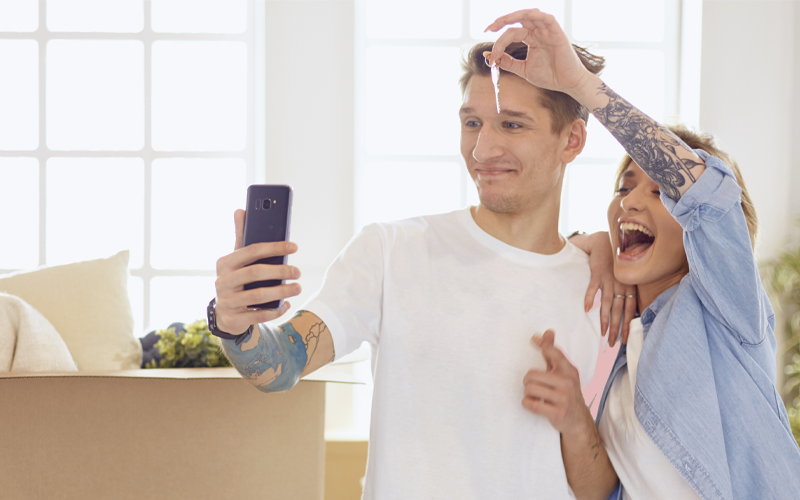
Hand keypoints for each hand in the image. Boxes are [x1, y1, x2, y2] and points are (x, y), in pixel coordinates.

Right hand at [213, 209, 301, 334]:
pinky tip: (287, 304)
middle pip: (255, 273)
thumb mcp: (236, 260)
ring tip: (297, 287)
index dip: (274, 247)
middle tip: (298, 271)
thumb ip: (241, 237)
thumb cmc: (236, 280)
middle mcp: (222, 281)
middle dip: (280, 271)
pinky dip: (275, 310)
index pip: (251, 250)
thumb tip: (240, 210)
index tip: (294, 247)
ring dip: (281, 291)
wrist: (224, 313)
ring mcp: (226, 301)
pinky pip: (258, 315)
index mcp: (225, 263)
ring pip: (257, 296)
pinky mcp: (232, 319)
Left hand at [484, 9, 590, 96]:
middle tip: (488, 28)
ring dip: (514, 16)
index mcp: (530, 39)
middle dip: (501, 21)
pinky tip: (523, 18)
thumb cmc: (550, 76)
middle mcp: (538, 32)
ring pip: (529, 15)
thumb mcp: (523, 69)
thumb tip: (489, 56)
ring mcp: (547, 31)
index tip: (491, 56)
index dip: (499, 43)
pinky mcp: (556, 32)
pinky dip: (534, 15)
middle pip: (518, 20)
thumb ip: (508, 62)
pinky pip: (546, 18)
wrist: (567, 83)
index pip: (511, 34)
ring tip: (500, 22)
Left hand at [523, 330, 593, 435]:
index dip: (542, 345)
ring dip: (527, 393)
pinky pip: (531, 404)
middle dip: (528, 381)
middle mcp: (567, 382)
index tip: (533, 339)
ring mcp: (563, 398)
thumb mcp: (563, 372)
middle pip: (532, 374)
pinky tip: (532, 403)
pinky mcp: (557, 412)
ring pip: (530, 389)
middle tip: (532, 385)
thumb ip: (553, 353)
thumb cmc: (566, 392)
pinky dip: (527, 403)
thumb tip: (547, 332)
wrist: (578, 420)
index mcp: (569, 370)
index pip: (553, 352)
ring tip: (534, 396)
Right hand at [570, 231, 636, 345]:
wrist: (604, 242)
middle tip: (612, 343)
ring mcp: (609, 279)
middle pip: (619, 310)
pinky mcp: (598, 272)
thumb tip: (625, 311)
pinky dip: (589, 298)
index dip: (627, 325)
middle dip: (616, 328)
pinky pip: (593, 288)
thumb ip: (625, 292)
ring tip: (602, 333)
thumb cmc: (614, 262)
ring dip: (605, 319)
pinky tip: (586, 310)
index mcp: (629, 287)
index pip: (630, 310)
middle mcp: (621, 285)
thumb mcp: (624, 277)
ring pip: (608, 303)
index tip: (623, 340)